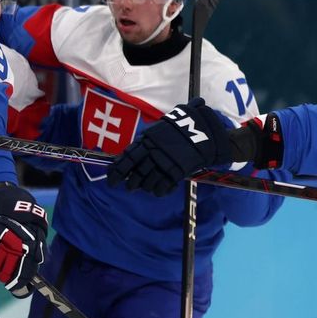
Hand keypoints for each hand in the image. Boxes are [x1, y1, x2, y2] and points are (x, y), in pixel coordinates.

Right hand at [0, 183, 47, 294]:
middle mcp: (18, 247)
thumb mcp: (39, 238)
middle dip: (4, 277)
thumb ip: (37, 256)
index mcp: (30, 249)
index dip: (18, 284)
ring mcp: (4, 242)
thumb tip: (33, 276)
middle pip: (7, 272)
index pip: (24, 273)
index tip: (14, 288)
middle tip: (3, 277)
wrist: (14, 204)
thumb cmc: (29, 224)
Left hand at [107, 97, 233, 195]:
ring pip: (147, 183)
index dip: (116, 171)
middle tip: (130, 187)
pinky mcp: (176, 173)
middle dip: (131, 183)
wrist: (205, 132)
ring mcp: (164, 164)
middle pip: (135, 174)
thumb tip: (135, 147)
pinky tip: (160, 189)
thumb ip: (149, 138)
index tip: (111, 180)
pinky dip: (159, 191)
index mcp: (147, 140)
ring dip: (145, 187)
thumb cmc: (183, 126)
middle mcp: (153, 153)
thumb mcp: (162, 126)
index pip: (126, 158)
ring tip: (146, 187)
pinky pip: (162, 188)